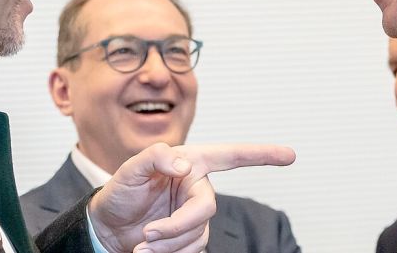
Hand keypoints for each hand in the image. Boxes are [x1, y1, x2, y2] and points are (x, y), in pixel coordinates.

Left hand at [88, 142, 294, 252]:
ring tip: (142, 244)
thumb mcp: (129, 169)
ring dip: (168, 243)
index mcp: (191, 162)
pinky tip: (148, 249)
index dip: (262, 154)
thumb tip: (183, 165)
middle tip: (148, 234)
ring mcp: (195, 213)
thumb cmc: (118, 193)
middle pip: (206, 208)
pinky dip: (169, 252)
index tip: (289, 155)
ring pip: (197, 233)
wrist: (107, 228)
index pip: (232, 156)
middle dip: (177, 226)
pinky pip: (192, 248)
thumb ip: (155, 157)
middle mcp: (198, 186)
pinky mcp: (190, 236)